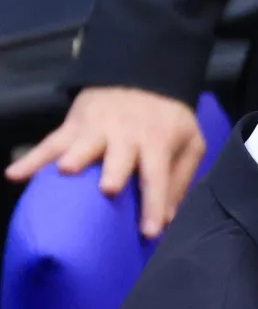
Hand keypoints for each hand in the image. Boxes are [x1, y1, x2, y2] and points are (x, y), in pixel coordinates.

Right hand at [6, 87, 206, 236]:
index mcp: (157, 140)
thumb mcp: (189, 144)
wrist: (141, 77)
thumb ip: (180, 179)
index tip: (150, 231)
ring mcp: (97, 128)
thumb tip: (168, 217)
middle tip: (108, 189)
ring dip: (74, 156)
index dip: (154, 203)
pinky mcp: (74, 124)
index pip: (157, 175)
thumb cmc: (167, 121)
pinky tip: (14, 174)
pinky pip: (50, 141)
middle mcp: (126, 134)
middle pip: (119, 155)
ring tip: (65, 170)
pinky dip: (31, 158)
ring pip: (82, 144)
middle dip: (114, 171)